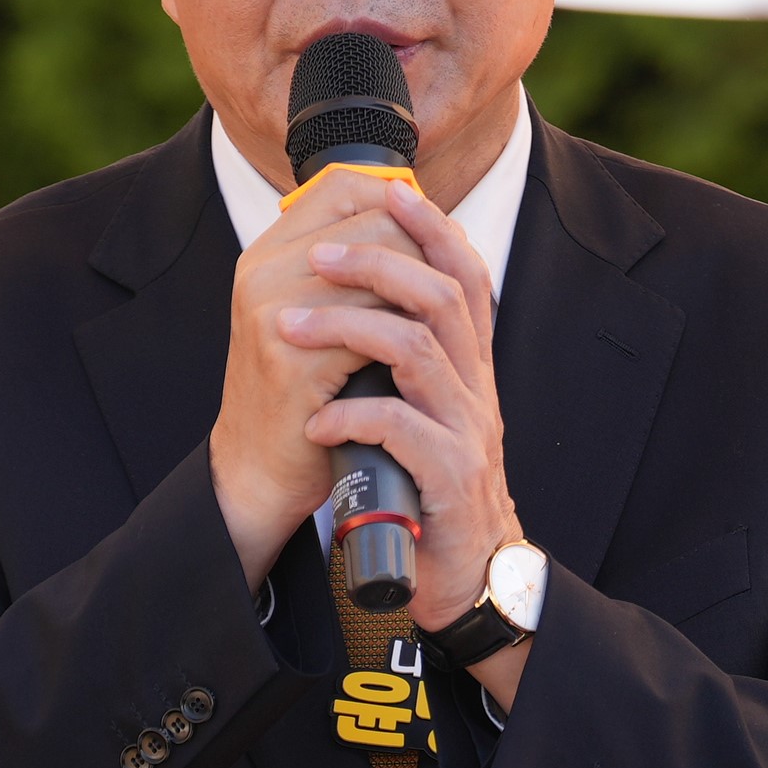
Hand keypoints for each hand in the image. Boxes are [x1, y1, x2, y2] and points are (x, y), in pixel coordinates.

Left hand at [208, 167, 526, 683]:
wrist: (463, 577)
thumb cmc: (430, 491)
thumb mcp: (425, 413)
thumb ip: (405, 362)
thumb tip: (360, 298)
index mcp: (471, 369)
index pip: (465, 277)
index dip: (432, 229)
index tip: (391, 190)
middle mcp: (478, 391)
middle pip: (440, 297)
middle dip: (378, 263)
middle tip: (316, 256)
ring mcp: (468, 434)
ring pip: (417, 352)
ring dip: (347, 329)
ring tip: (290, 328)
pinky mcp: (450, 481)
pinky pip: (401, 429)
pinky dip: (352, 416)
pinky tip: (317, 424)